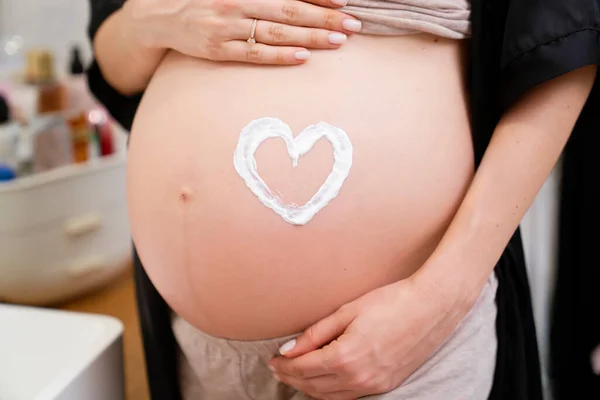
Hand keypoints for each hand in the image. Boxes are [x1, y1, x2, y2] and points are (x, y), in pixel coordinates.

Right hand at [124, 0, 361, 64]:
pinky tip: (303, 56)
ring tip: (338, 41)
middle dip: (324, 18)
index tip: (344, 2)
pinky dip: (279, 55)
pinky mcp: (219, 51)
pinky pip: (254, 54)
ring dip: (310, 37)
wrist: (160, 16)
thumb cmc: (205, 0)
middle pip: (289, 10)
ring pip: (276, 32)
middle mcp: (237, 3)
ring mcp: (227, 28)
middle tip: (353, 25)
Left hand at [268, 277, 469, 399]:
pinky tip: (323, 382)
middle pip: (313, 386)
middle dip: (291, 379)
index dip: (284, 366)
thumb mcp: (347, 311)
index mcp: (346, 356)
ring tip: (295, 377)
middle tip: (278, 369)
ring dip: (308, 388)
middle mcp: (358, 377)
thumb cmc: (390, 302)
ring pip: (330, 397)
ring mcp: (374, 385)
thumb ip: (315, 333)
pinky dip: (330, 393)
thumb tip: (288, 350)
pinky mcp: (385, 385)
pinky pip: (349, 397)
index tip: (272, 359)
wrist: (431, 307)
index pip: (303, 368)